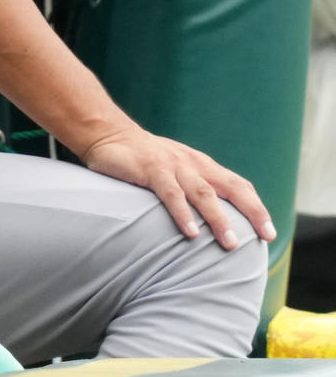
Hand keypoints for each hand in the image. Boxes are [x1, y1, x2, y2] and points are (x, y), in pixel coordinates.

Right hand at [81, 125, 275, 249]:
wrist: (108, 133)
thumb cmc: (142, 157)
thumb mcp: (174, 168)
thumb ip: (192, 186)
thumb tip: (210, 218)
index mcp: (201, 165)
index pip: (238, 185)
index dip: (256, 207)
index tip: (268, 232)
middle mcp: (193, 164)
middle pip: (230, 188)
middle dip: (251, 212)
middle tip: (264, 237)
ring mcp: (173, 166)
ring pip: (203, 194)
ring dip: (219, 219)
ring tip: (230, 243)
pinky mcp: (151, 170)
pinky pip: (171, 194)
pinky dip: (183, 214)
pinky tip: (191, 233)